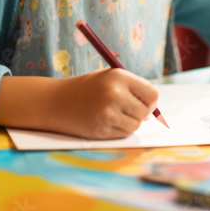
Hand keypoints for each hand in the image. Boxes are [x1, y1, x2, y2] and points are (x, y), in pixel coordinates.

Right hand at [44, 68, 159, 138]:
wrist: (55, 101)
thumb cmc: (86, 88)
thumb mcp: (108, 77)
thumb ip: (131, 88)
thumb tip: (154, 109)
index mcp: (119, 77)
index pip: (151, 94)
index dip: (150, 101)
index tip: (145, 104)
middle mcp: (115, 94)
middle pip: (145, 111)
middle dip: (140, 113)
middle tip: (126, 110)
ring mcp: (108, 113)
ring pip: (135, 125)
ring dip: (128, 122)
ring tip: (112, 114)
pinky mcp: (102, 130)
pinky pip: (123, 134)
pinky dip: (118, 130)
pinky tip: (104, 121)